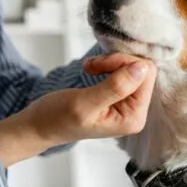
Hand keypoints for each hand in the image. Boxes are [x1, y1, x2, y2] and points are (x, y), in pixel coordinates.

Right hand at [0, 55, 155, 166]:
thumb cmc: (57, 118)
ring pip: (133, 66)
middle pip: (142, 69)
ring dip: (109, 62)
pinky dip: (107, 65)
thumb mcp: (85, 103)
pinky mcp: (121, 96)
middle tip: (92, 67)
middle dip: (115, 62)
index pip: (145, 74)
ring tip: (90, 69)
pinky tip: (92, 70)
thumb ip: (116, 87)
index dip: (122, 63)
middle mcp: (136, 113)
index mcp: (133, 118)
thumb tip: (143, 68)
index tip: (97, 67)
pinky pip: (125, 70)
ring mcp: (129, 104)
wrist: (41, 124)